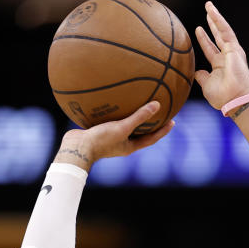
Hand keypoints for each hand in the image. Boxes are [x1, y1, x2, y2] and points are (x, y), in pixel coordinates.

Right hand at [53, 101, 174, 168]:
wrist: (76, 147)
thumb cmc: (101, 141)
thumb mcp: (122, 128)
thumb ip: (139, 117)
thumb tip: (158, 104)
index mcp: (129, 146)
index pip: (151, 139)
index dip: (162, 131)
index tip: (173, 121)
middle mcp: (121, 143)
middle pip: (139, 132)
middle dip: (149, 123)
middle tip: (159, 111)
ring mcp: (110, 137)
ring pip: (124, 126)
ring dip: (131, 116)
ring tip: (137, 103)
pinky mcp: (99, 131)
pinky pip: (110, 120)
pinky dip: (114, 111)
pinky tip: (113, 100)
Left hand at [194, 1, 248, 113]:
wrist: (235, 100)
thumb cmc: (222, 97)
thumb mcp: (207, 85)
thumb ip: (202, 77)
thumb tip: (196, 72)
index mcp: (220, 65)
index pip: (210, 48)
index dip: (204, 39)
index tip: (198, 29)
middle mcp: (227, 57)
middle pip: (218, 36)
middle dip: (212, 24)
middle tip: (207, 11)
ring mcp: (232, 52)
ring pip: (222, 30)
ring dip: (215, 17)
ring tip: (208, 5)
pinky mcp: (234, 49)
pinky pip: (225, 31)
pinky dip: (219, 21)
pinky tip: (212, 12)